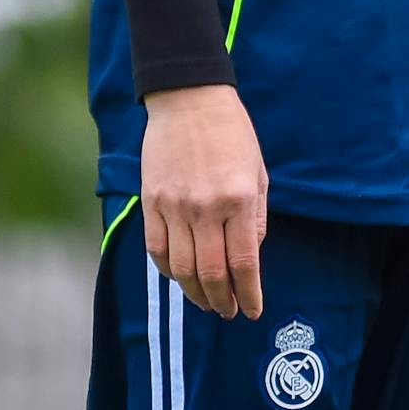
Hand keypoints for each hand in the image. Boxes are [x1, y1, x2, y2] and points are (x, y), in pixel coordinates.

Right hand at [141, 84, 267, 320]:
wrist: (189, 98)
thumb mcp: (257, 171)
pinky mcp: (151, 201)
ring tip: (207, 301)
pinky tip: (180, 276)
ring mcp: (174, 206)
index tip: (252, 311)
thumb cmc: (231, 133)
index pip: (243, 262)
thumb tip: (250, 255)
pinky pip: (157, 250)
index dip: (249, 293)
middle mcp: (206, 207)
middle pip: (212, 274)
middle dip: (222, 301)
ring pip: (182, 269)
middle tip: (228, 311)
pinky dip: (169, 271)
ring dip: (195, 293)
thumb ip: (256, 216)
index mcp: (238, 199)